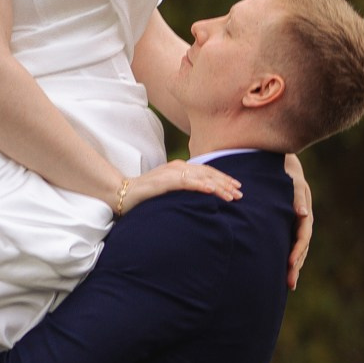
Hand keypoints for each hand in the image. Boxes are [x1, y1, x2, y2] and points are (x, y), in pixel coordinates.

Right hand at [116, 157, 242, 213]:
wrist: (123, 193)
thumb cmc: (145, 194)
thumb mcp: (168, 189)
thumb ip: (182, 188)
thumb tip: (198, 195)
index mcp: (179, 168)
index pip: (206, 171)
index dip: (222, 178)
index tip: (236, 187)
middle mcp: (178, 166)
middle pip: (208, 173)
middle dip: (225, 183)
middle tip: (240, 193)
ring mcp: (172, 173)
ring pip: (201, 178)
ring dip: (218, 186)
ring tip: (231, 195)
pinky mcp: (165, 181)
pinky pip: (187, 183)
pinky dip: (201, 186)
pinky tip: (212, 191)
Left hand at [285, 153, 312, 288]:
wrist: (287, 173)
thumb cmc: (289, 178)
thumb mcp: (295, 185)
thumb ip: (297, 197)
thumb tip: (302, 213)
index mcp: (305, 216)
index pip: (303, 237)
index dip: (297, 251)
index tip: (290, 263)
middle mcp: (304, 225)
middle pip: (302, 249)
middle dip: (296, 266)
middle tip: (290, 283)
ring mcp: (298, 229)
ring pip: (299, 252)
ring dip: (294, 268)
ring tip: (289, 285)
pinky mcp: (291, 230)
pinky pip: (292, 248)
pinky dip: (290, 261)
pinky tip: (285, 273)